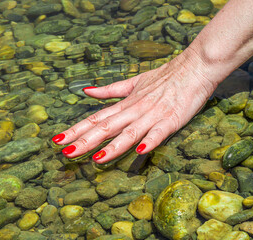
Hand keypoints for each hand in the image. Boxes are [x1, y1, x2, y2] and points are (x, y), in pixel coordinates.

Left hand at [52, 50, 216, 163]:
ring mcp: (152, 115)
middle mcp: (134, 110)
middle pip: (106, 127)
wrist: (194, 67)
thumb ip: (110, 90)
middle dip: (85, 141)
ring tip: (96, 159)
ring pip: (129, 132)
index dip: (77, 129)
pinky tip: (141, 151)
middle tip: (65, 152)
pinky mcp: (171, 120)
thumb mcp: (134, 82)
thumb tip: (86, 91)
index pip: (96, 118)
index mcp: (126, 103)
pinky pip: (159, 132)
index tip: (59, 139)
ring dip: (113, 146)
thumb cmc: (164, 77)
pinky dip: (150, 140)